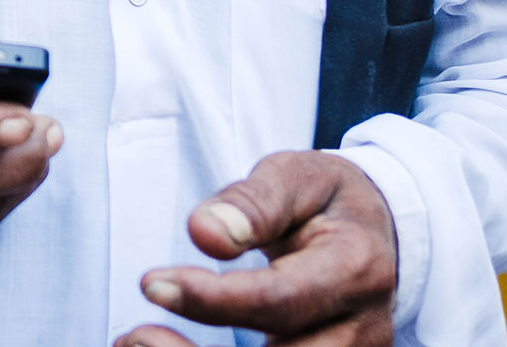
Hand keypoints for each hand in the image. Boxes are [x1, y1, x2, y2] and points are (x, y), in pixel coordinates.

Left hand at [115, 151, 396, 346]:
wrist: (373, 236)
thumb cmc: (324, 200)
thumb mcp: (295, 177)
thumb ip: (253, 203)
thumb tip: (205, 234)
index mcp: (355, 269)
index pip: (281, 301)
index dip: (213, 300)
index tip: (152, 283)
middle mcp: (360, 332)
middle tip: (134, 335)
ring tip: (138, 342)